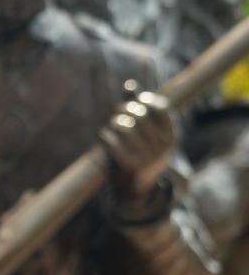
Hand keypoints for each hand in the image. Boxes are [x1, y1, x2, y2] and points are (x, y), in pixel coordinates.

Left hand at [99, 89, 174, 211]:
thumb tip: (129, 84)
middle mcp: (163, 147)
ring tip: (112, 125)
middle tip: (117, 113)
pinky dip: (105, 136)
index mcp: (171, 137)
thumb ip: (139, 108)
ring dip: (114, 122)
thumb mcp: (146, 133)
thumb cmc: (141, 153)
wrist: (137, 189)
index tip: (136, 102)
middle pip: (139, 114)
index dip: (144, 99)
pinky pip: (113, 143)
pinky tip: (103, 136)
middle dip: (124, 109)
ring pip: (124, 127)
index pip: (159, 107)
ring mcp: (148, 158)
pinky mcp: (130, 167)